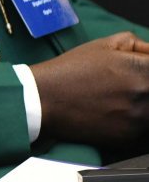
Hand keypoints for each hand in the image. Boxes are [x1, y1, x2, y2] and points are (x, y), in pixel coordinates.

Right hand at [31, 32, 148, 144]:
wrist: (44, 99)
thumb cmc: (71, 70)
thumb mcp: (103, 44)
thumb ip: (138, 45)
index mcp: (144, 68)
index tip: (142, 72)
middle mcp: (146, 93)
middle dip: (145, 86)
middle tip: (125, 86)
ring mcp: (140, 118)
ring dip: (142, 105)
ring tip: (119, 100)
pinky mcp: (130, 137)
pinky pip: (143, 130)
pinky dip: (134, 122)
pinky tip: (114, 113)